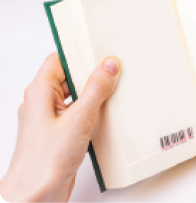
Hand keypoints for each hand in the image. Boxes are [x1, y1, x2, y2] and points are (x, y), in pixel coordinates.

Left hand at [0, 53, 120, 202]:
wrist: (36, 194)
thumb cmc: (44, 161)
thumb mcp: (78, 120)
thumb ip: (95, 90)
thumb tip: (108, 66)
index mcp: (39, 92)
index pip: (59, 60)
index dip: (79, 54)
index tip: (101, 52)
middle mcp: (42, 103)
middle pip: (68, 78)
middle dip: (91, 75)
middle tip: (113, 71)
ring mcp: (51, 119)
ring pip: (74, 96)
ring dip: (93, 95)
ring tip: (114, 92)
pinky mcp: (60, 133)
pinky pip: (77, 113)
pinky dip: (92, 111)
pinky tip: (106, 115)